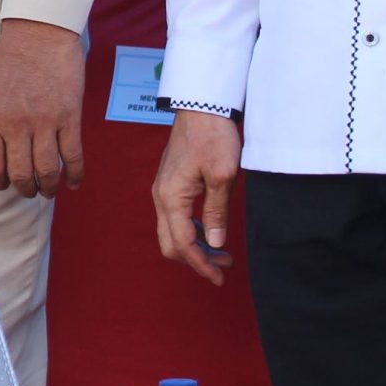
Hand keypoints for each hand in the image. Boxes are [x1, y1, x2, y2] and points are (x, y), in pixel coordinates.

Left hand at [0, 18, 85, 196]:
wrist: (38, 35)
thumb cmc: (11, 61)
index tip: (3, 185)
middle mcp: (15, 125)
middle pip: (20, 174)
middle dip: (25, 189)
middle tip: (29, 191)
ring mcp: (44, 122)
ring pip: (46, 171)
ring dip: (48, 187)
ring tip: (49, 191)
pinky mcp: (69, 117)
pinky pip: (72, 156)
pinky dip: (74, 175)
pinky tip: (73, 183)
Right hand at [152, 109, 241, 284]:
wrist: (200, 107)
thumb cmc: (212, 137)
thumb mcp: (223, 176)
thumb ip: (217, 213)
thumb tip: (215, 244)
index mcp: (171, 197)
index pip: (183, 244)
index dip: (201, 265)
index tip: (220, 278)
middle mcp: (160, 196)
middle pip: (170, 243)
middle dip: (196, 260)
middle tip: (225, 266)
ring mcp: (162, 190)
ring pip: (171, 232)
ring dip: (194, 247)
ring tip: (222, 252)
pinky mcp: (168, 184)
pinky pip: (173, 218)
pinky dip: (190, 232)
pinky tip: (209, 232)